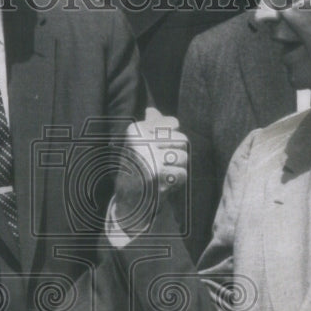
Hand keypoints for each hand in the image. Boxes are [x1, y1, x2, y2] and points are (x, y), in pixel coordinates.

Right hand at [113, 107, 188, 231]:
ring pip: (184, 156)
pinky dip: (177, 181)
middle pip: (182, 139)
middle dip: (177, 152)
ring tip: (164, 173)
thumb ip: (148, 126)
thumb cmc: (135, 167)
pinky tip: (165, 182)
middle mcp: (141, 142)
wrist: (127, 199)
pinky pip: (182, 173)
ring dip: (178, 167)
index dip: (172, 137)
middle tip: (163, 162)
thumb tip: (152, 110)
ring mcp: (149, 159)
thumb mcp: (137, 144)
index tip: (157, 147)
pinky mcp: (158, 176)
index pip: (173, 123)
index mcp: (136, 130)